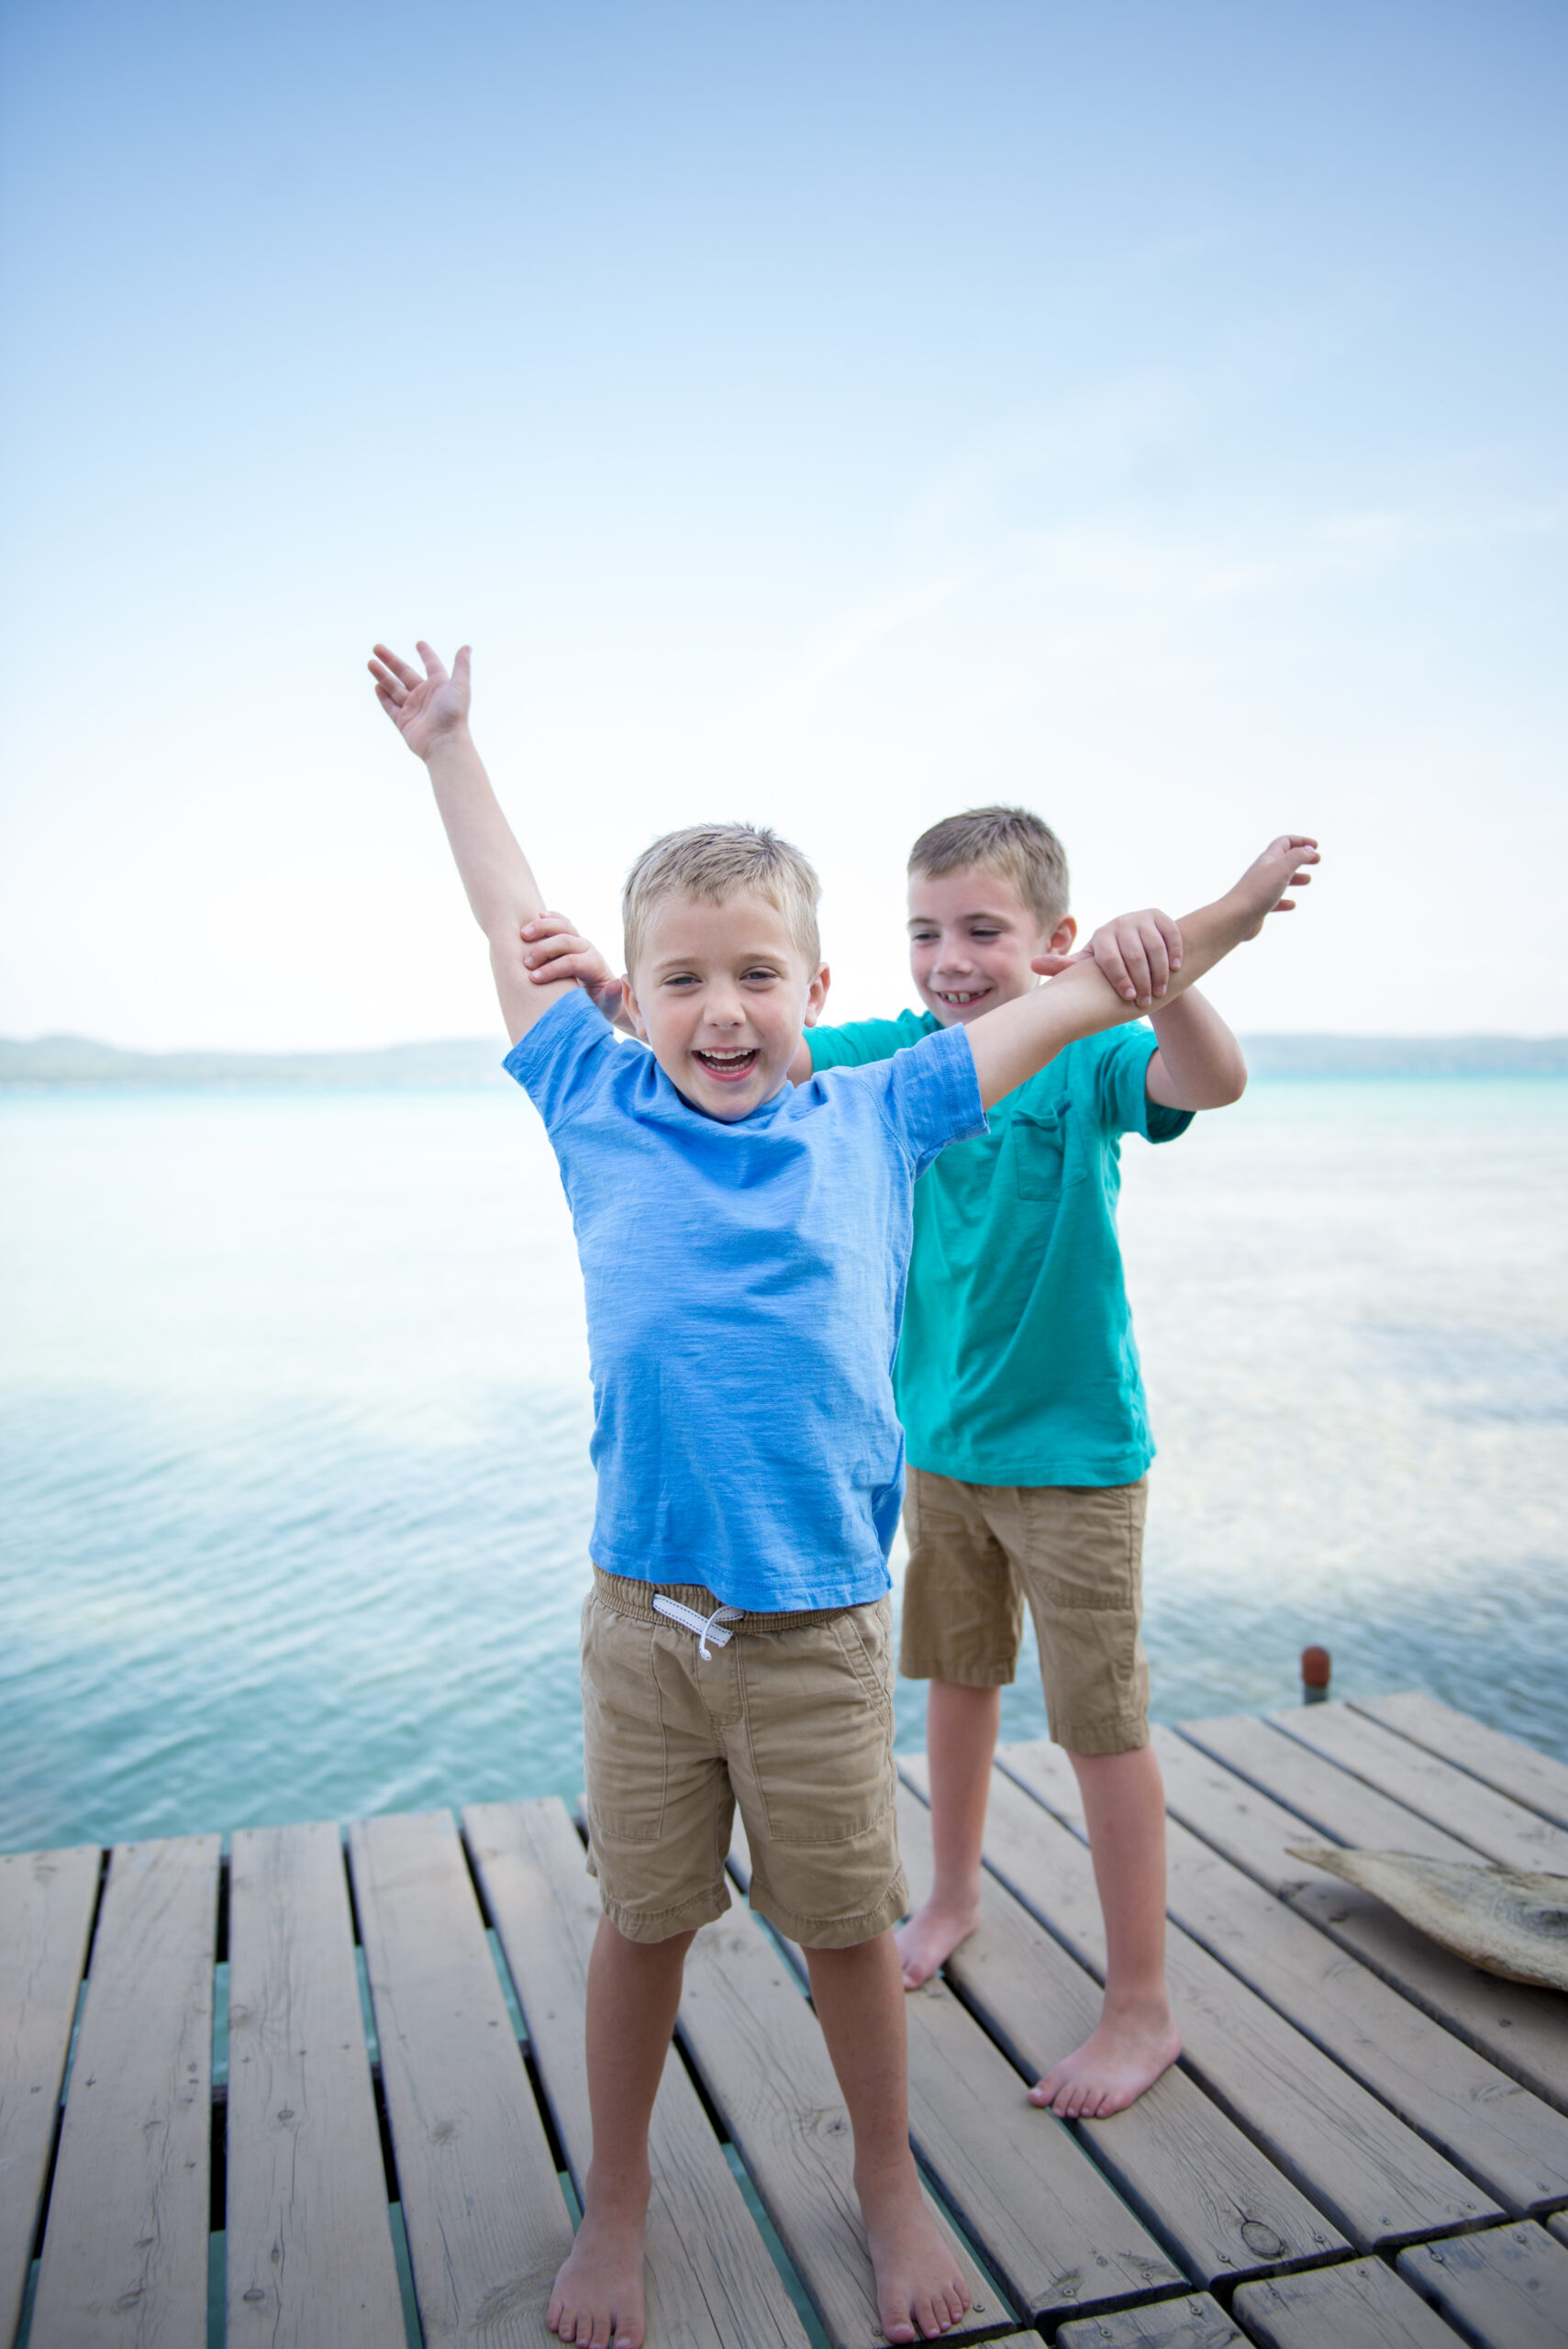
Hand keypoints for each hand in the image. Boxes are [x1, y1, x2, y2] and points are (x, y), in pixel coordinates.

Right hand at [368, 640, 471, 759]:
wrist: (444, 743)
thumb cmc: (454, 714)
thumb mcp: (459, 685)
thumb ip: (461, 665)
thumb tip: (467, 647)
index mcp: (439, 686)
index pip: (431, 665)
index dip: (426, 655)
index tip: (419, 644)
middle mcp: (426, 696)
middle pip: (405, 673)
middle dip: (391, 661)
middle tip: (377, 648)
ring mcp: (414, 709)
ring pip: (394, 688)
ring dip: (382, 675)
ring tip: (370, 662)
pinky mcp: (404, 722)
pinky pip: (391, 707)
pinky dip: (383, 697)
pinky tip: (376, 686)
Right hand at [520, 912, 627, 1022]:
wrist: (600, 998)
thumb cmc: (599, 1006)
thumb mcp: (607, 1007)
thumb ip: (612, 997)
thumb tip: (616, 983)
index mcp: (594, 965)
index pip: (572, 962)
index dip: (552, 969)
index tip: (533, 979)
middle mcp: (588, 949)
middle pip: (565, 940)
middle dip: (543, 950)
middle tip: (526, 963)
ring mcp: (579, 941)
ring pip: (563, 926)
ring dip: (542, 927)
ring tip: (523, 935)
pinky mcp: (571, 938)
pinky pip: (561, 922)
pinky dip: (550, 917)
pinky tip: (536, 915)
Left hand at [1036, 908, 1184, 1007]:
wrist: (1142, 949)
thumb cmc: (1111, 964)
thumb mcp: (1090, 966)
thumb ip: (1065, 967)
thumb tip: (1032, 964)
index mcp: (1101, 936)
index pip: (1109, 958)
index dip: (1119, 980)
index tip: (1128, 999)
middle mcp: (1120, 923)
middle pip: (1134, 954)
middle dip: (1141, 981)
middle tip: (1146, 1002)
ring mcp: (1142, 918)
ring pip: (1154, 946)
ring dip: (1160, 972)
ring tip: (1161, 992)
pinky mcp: (1161, 917)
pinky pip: (1171, 935)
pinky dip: (1174, 953)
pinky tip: (1177, 969)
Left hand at [1226, 834, 1320, 937]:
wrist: (1236, 917)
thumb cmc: (1258, 892)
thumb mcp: (1282, 868)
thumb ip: (1297, 857)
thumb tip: (1309, 850)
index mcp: (1268, 859)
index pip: (1285, 843)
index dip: (1300, 841)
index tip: (1316, 846)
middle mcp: (1263, 872)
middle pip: (1284, 859)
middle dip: (1301, 858)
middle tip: (1316, 860)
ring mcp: (1261, 889)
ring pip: (1280, 880)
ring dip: (1295, 877)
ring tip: (1307, 880)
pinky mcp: (1259, 906)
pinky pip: (1274, 901)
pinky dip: (1285, 901)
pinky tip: (1292, 905)